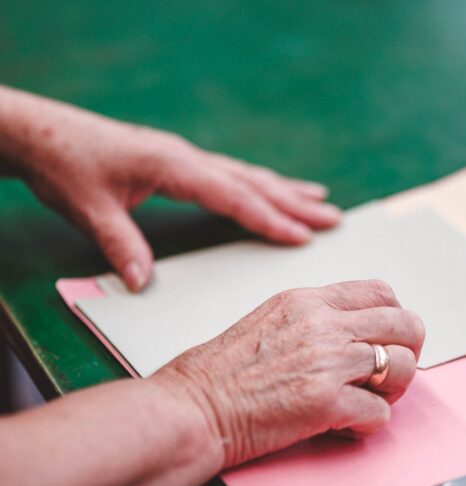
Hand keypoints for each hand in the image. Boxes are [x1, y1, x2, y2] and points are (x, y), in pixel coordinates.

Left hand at [4, 87, 339, 290]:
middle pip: (253, 182)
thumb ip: (119, 243)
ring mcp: (187, 157)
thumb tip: (142, 283)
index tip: (304, 236)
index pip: (234, 196)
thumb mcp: (88, 209)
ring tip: (320, 198)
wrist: (43, 132)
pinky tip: (272, 187)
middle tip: (334, 217)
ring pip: (248, 174)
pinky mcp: (180, 160)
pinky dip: (259, 184)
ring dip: (285, 189)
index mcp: (175, 167)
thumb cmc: (66, 167)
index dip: (270, 218)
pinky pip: (232, 173)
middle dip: (295, 202)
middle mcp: (189, 159)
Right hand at [151, 280, 425, 468]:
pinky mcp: (326, 402)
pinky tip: (345, 424)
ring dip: (393, 389)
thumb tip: (358, 330)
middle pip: (406, 325)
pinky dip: (369, 423)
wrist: (193, 407)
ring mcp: (328, 362)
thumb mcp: (273, 318)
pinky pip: (381, 413)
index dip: (394, 318)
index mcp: (309, 300)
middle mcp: (324, 324)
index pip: (382, 292)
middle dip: (407, 351)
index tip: (385, 338)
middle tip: (387, 373)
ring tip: (368, 399)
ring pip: (402, 366)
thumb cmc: (222, 370)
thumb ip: (317, 317)